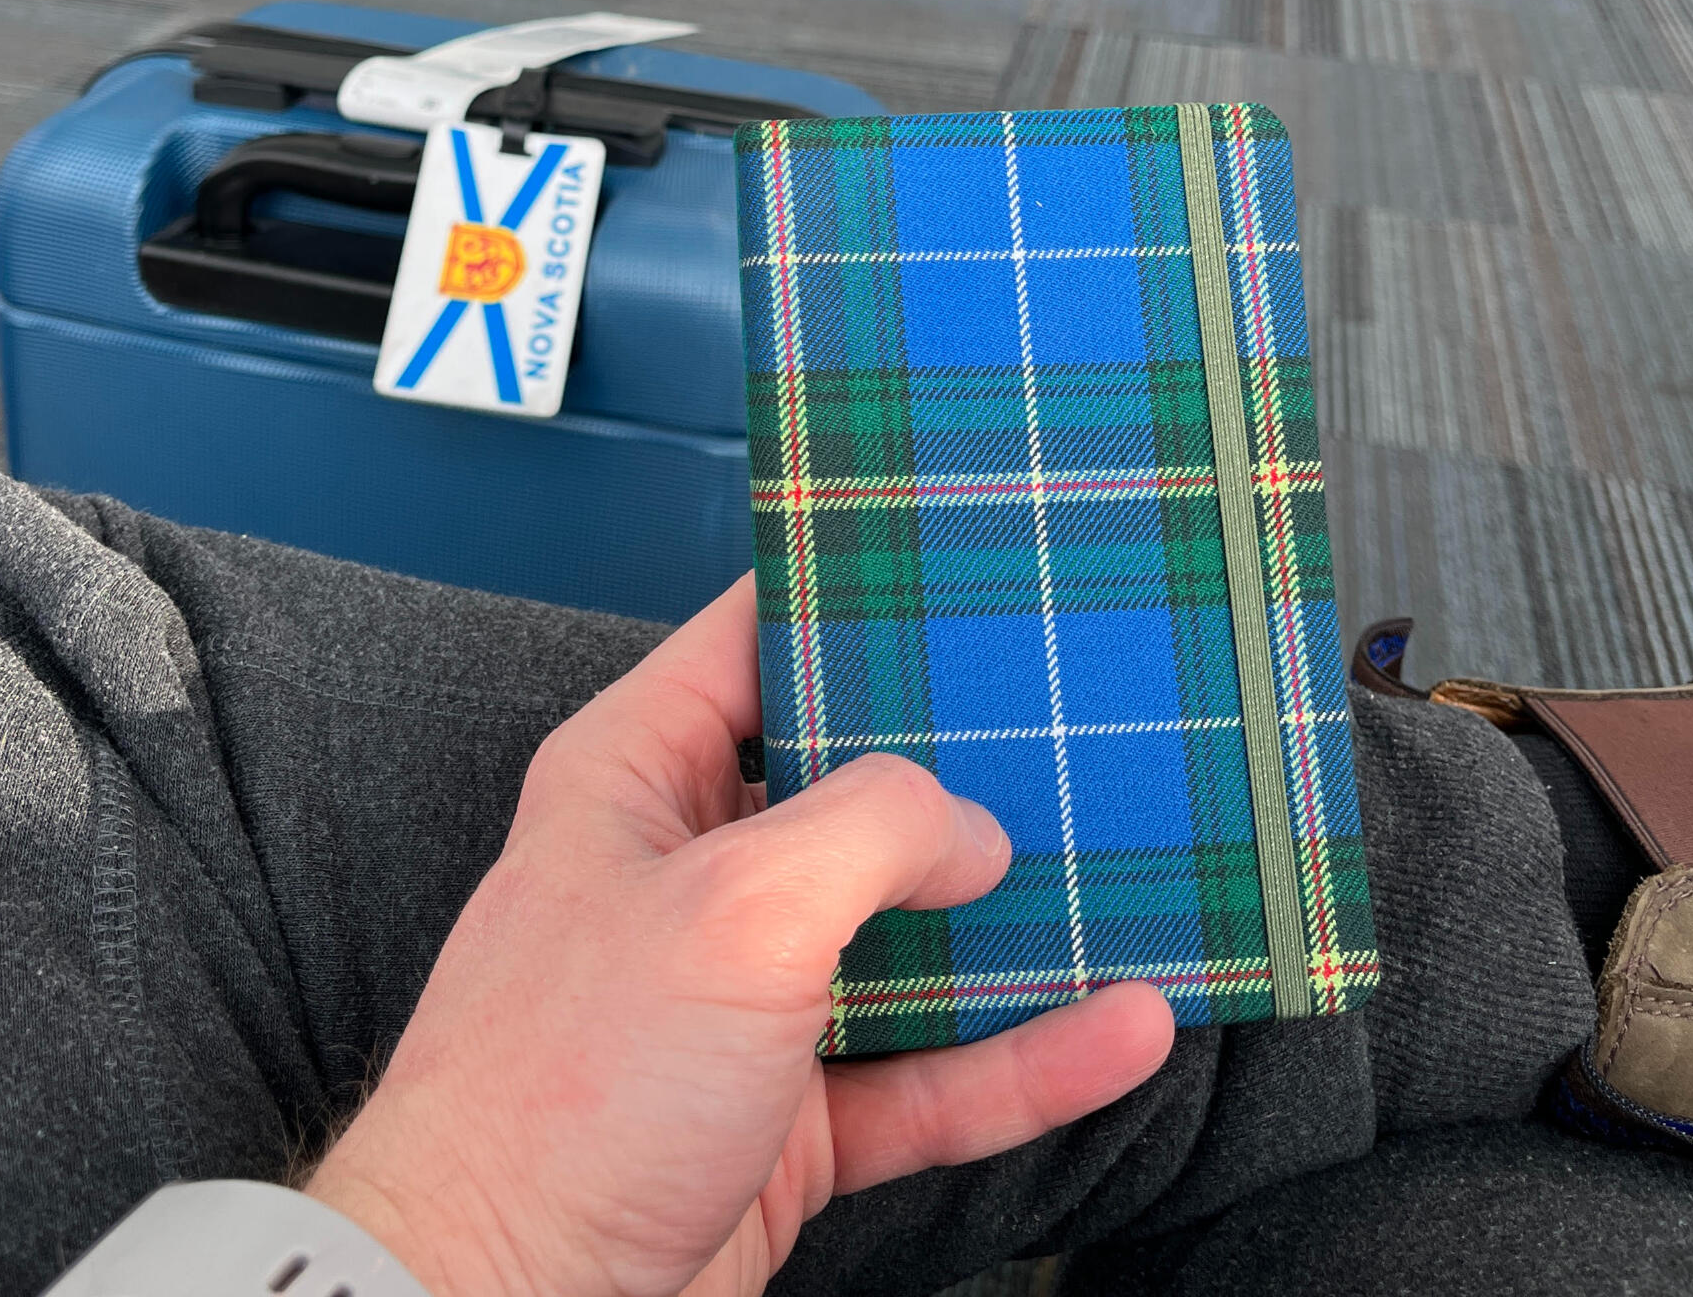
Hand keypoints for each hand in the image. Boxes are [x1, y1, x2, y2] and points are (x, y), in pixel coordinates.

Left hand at [307, 576, 1173, 1296]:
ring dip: (1017, 922)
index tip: (956, 572)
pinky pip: (931, 1072)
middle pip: (853, 791)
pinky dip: (1024, 1057)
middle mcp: (693, 873)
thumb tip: (971, 828)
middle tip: (1076, 721)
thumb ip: (871, 832)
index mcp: (640, 775)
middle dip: (962, 769)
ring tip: (1132, 873)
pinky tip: (1119, 1029)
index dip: (850, 600)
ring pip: (908, 937)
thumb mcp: (735, 910)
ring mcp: (744, 1000)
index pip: (754, 642)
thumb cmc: (560, 1091)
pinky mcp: (790, 1120)